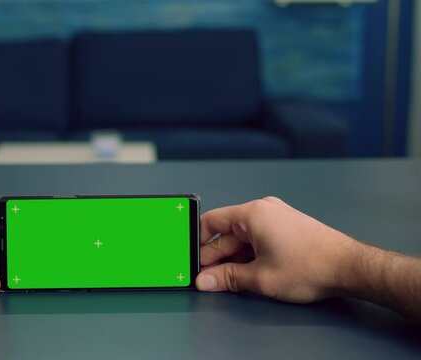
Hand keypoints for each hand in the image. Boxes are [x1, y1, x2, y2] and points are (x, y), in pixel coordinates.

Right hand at [196, 197, 357, 302]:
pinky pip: (257, 239)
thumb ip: (227, 278)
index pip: (212, 221)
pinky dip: (249, 256)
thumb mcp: (260, 278)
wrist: (350, 267)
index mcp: (252, 213)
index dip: (198, 242)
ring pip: (243, 239)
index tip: (191, 259)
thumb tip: (205, 282)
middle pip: (227, 233)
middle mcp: (263, 210)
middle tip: (207, 279)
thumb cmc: (311, 266)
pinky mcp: (286, 228)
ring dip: (234, 259)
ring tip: (227, 281)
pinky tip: (247, 275)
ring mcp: (276, 218)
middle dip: (216, 257)